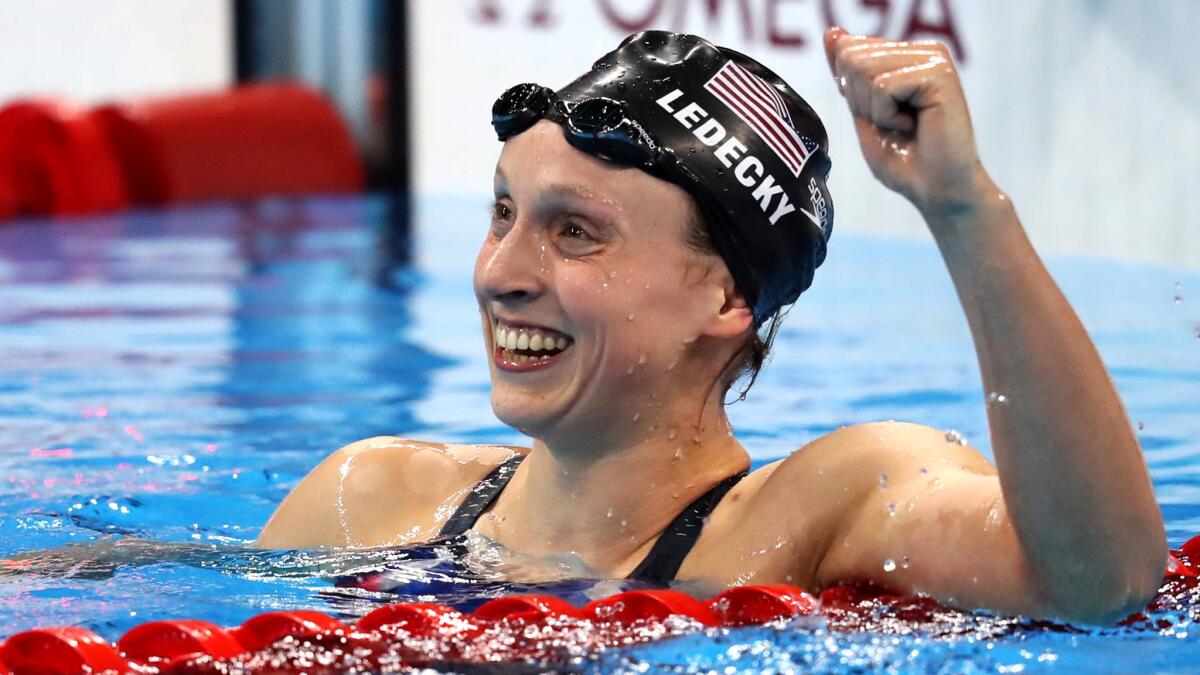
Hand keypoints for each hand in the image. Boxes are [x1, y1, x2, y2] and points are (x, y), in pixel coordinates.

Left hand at [823, 27, 991, 217]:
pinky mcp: (938, 73)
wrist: (936, 190)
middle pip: (852, 57)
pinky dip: (887, 116)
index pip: (849, 50)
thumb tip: (832, 32)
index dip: (850, 90)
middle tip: (893, 123)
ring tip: (904, 125)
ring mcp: (933, 58)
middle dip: (859, 100)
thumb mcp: (863, 112)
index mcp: (906, 55)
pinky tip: (914, 126)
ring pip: (864, 69)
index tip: (881, 115)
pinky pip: (882, 87)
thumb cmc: (903, 160)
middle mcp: (923, 50)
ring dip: (873, 110)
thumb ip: (848, 72)